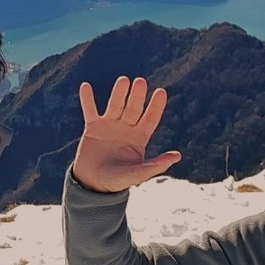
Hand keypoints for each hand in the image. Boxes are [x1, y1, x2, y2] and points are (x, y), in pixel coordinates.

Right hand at [72, 76, 182, 192]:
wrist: (93, 184)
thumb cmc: (118, 180)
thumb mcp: (139, 173)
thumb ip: (157, 164)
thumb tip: (178, 155)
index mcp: (139, 137)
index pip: (150, 117)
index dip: (156, 105)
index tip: (161, 92)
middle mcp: (126, 128)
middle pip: (133, 108)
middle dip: (137, 96)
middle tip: (140, 82)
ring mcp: (109, 126)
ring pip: (115, 105)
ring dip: (118, 93)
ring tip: (123, 80)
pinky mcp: (92, 128)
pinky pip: (90, 110)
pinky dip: (87, 99)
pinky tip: (86, 86)